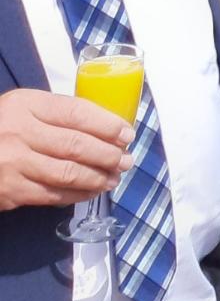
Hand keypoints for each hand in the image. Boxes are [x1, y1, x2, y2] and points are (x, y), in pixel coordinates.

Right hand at [0, 88, 130, 211]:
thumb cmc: (0, 128)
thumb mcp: (21, 109)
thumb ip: (54, 114)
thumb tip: (105, 128)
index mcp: (25, 105)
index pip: (76, 113)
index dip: (107, 125)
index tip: (127, 134)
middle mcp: (18, 133)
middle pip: (76, 145)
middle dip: (109, 155)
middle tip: (127, 160)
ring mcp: (13, 164)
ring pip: (68, 173)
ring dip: (98, 177)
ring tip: (114, 177)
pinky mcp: (10, 191)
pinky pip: (53, 195)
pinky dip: (78, 195)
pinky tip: (91, 191)